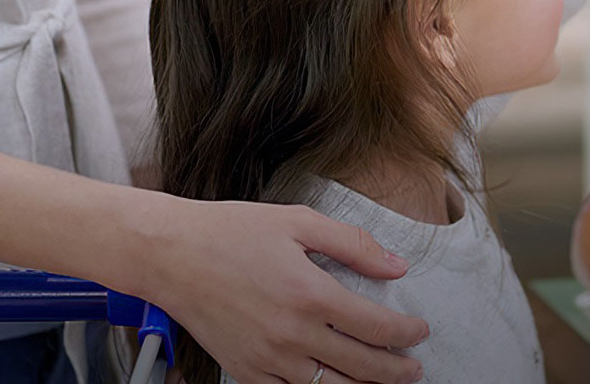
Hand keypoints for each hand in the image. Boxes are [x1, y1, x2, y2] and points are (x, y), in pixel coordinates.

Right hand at [134, 198, 427, 383]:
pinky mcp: (245, 370)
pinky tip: (330, 383)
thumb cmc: (230, 232)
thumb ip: (353, 245)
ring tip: (381, 382)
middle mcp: (293, 333)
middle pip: (363, 366)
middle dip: (397, 370)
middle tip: (414, 369)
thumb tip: (396, 266)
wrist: (170, 254)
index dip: (407, 333)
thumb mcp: (298, 221)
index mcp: (311, 293)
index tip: (419, 332)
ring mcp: (268, 358)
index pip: (378, 327)